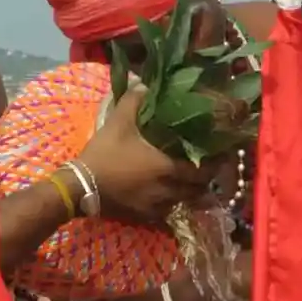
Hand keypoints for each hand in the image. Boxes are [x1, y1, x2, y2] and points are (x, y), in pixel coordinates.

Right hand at [75, 89, 207, 224]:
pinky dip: (172, 204)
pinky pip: (167, 213)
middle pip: (197, 190)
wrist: (80, 186)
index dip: (214, 165)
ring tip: (190, 182)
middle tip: (207, 168)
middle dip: (205, 181)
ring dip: (190, 193)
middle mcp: (167, 191)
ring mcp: (156, 207)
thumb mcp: (118, 122)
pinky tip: (167, 195)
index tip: (221, 157)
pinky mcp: (144, 217)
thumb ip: (134, 101)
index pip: (202, 171)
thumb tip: (144, 83)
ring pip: (183, 202)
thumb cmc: (104, 154)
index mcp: (166, 167)